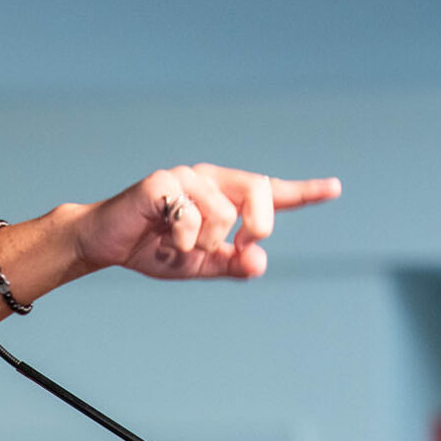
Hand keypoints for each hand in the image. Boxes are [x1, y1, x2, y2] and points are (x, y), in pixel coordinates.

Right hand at [72, 165, 339, 281]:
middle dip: (258, 223)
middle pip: (258, 190)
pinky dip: (182, 240)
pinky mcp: (161, 183)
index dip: (302, 192)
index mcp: (222, 193)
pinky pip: (190, 218)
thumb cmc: (153, 249)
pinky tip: (163, 238)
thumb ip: (232, 263)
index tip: (333, 189)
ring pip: (223, 213)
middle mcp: (208, 178)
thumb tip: (260, 260)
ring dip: (206, 243)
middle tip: (242, 242)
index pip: (269, 191)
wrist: (106, 244)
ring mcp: (185, 176)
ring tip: (181, 245)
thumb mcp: (201, 263)